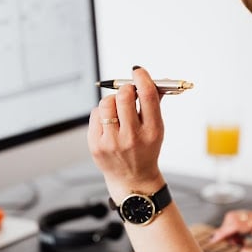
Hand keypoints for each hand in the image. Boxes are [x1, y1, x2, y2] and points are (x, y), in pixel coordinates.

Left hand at [87, 67, 164, 200]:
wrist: (132, 179)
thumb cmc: (145, 149)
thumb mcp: (156, 129)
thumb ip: (154, 103)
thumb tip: (151, 79)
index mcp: (152, 131)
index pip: (147, 95)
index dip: (142, 78)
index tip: (137, 71)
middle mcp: (133, 137)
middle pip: (124, 96)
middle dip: (125, 89)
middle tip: (127, 92)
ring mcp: (112, 142)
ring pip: (106, 103)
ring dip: (111, 101)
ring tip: (117, 110)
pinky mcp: (96, 145)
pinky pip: (95, 114)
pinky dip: (101, 114)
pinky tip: (109, 123)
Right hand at [210, 210, 251, 251]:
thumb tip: (237, 248)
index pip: (238, 224)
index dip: (224, 231)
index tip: (214, 240)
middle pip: (233, 217)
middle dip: (226, 231)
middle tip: (231, 244)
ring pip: (233, 216)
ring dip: (230, 230)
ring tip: (238, 243)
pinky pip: (238, 218)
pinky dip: (234, 228)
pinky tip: (241, 239)